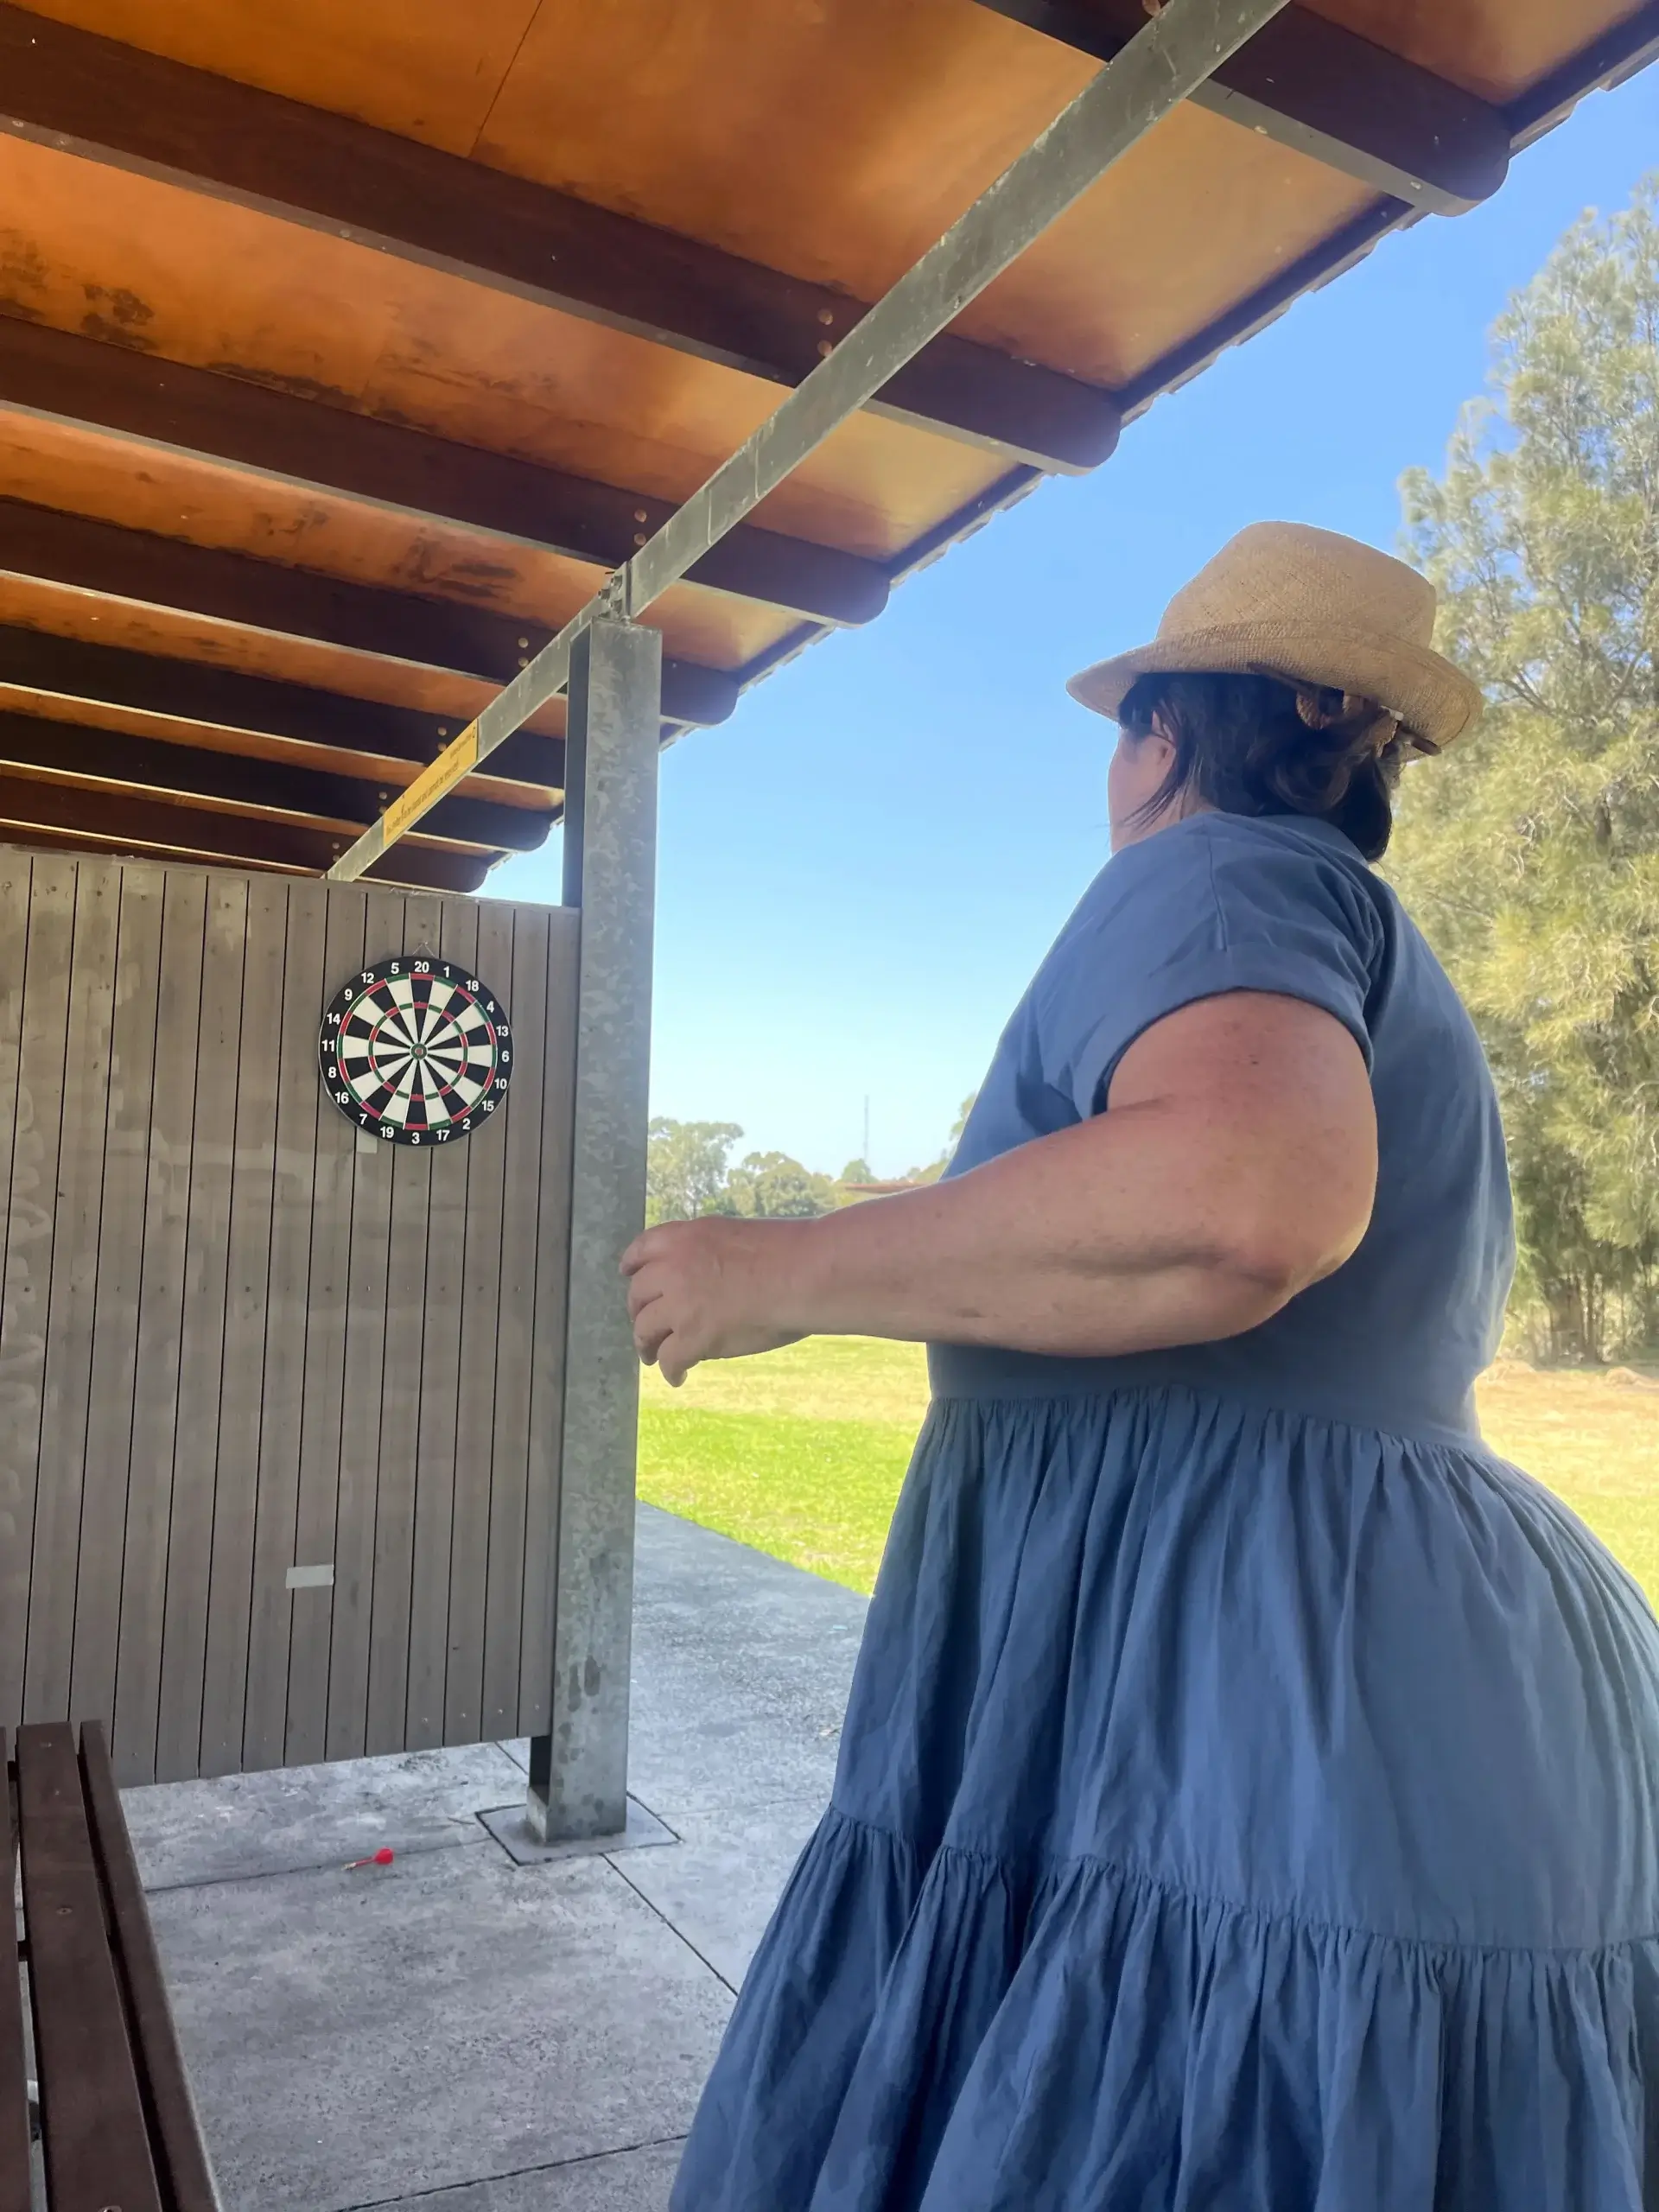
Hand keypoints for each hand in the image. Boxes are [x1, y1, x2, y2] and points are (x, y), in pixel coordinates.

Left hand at [621, 1218, 809, 1384]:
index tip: (628, 1274)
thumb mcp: (732, 1236)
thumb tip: (703, 1278)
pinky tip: (678, 1378)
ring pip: (645, 1328)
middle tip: (646, 1325)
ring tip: (652, 1357)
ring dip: (645, 1344)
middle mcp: (672, 1268)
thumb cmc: (786, 1253)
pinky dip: (671, 1371)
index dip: (632, 1266)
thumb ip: (707, 1254)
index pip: (642, 1249)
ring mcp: (680, 1304)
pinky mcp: (693, 1337)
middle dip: (638, 1311)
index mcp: (684, 1237)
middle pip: (638, 1294)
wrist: (802, 1274)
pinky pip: (670, 1359)